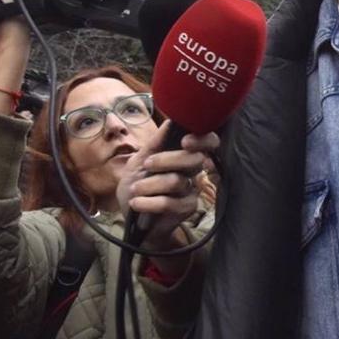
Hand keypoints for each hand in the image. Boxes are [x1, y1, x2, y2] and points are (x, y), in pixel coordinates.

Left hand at [116, 121, 219, 244]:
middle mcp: (192, 171)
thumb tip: (171, 120)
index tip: (185, 141)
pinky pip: (170, 202)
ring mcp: (191, 190)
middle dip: (166, 160)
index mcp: (183, 155)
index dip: (202, 140)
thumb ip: (155, 143)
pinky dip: (148, 202)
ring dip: (149, 185)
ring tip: (135, 190)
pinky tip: (137, 203)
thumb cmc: (137, 185)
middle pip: (193, 159)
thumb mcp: (139, 160)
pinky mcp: (187, 209)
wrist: (131, 217)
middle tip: (146, 165)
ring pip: (176, 181)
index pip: (207, 143)